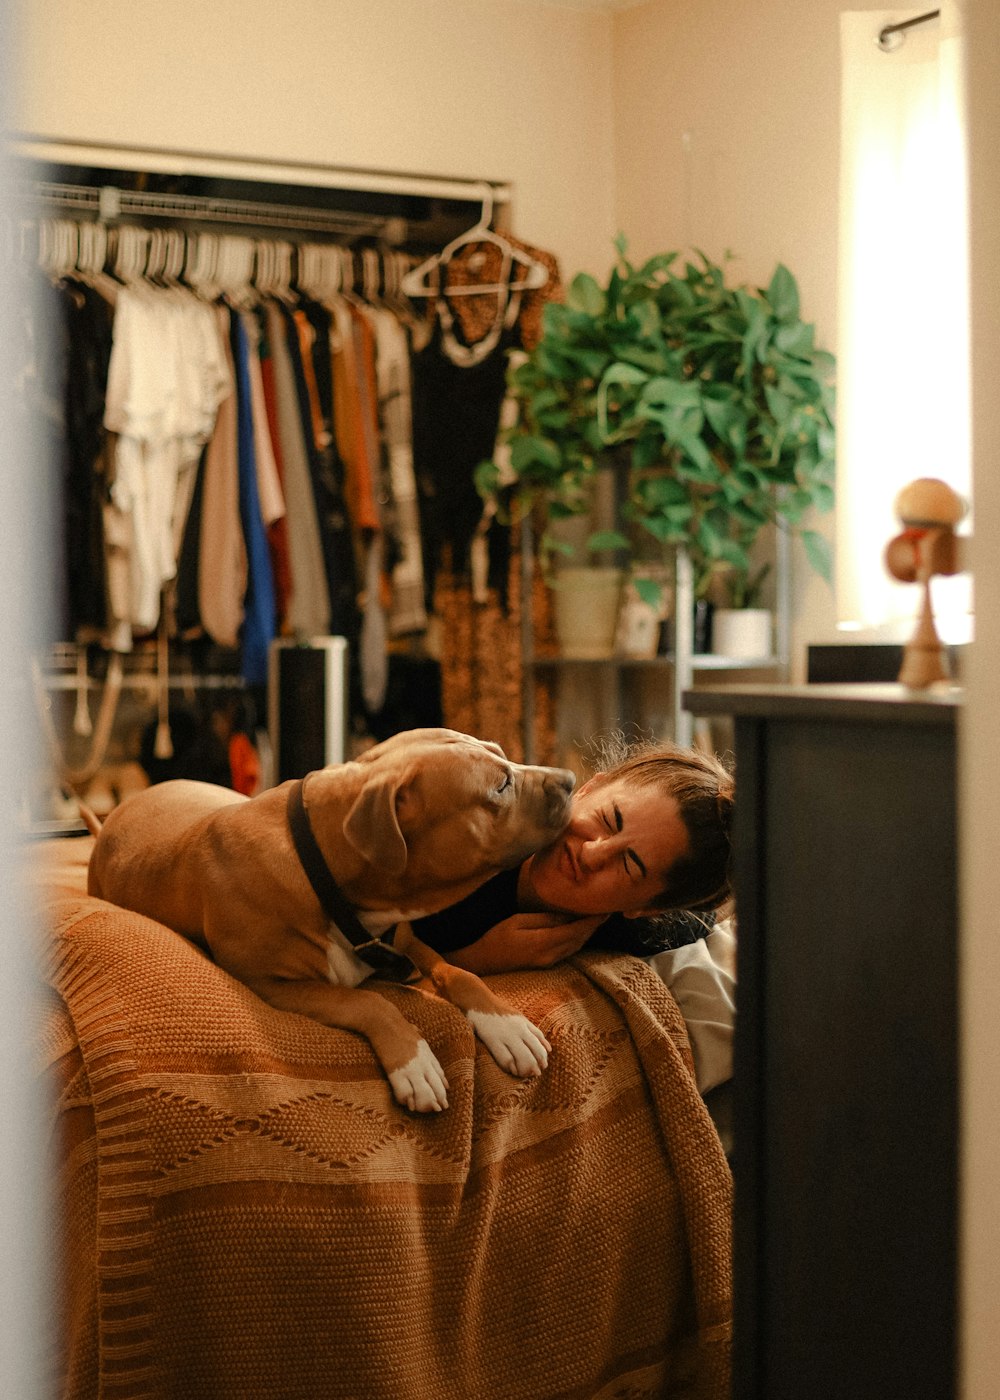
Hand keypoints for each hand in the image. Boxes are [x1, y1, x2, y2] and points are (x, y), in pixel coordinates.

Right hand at [448, 912, 606, 973]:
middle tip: (608, 909)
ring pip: (576, 946)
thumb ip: (545, 919)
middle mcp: (550, 956)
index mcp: (544, 942)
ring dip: (588, 933)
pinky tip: (580, 930)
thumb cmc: (496, 937)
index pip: (577, 930)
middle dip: (595, 925)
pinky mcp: (545, 964)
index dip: (593, 920)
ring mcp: (548, 962)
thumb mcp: (518, 921)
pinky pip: (568, 950)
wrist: (482, 962)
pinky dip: (578, 939)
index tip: (606, 908)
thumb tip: (568, 916)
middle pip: (580, 939)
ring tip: (598, 917)